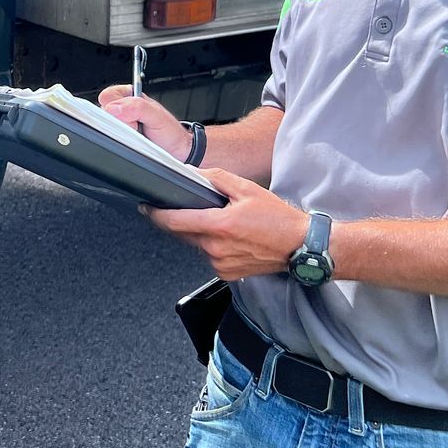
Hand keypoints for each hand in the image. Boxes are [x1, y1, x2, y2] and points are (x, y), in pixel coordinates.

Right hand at [97, 84, 190, 159]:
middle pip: (103, 113)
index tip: (131, 117)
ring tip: (138, 134)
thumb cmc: (169, 131)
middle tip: (137, 126)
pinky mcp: (118, 138)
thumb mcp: (157, 115)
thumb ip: (138, 107)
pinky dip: (121, 142)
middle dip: (120, 122)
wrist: (176, 151)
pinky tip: (134, 141)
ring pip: (106, 127)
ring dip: (122, 133)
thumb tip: (115, 108)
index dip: (115, 107)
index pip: (108, 96)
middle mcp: (122, 108)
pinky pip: (110, 140)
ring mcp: (119, 124)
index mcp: (129, 96)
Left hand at [142, 167, 308, 280]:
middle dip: (180, 220)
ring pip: (195, 245)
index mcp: (219, 226)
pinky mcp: (226, 273)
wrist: (300, 246)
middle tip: (188, 208)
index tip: (146, 207)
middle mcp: (216, 248)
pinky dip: (211, 245)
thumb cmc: (278, 218)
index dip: (156, 214)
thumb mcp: (247, 189)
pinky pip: (208, 256)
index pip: (175, 222)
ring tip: (220, 222)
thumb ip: (216, 179)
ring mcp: (220, 264)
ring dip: (198, 233)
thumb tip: (193, 174)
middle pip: (182, 233)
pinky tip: (229, 238)